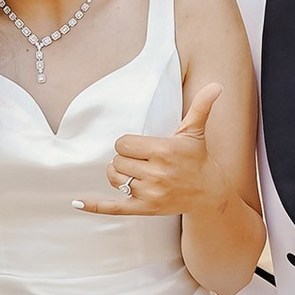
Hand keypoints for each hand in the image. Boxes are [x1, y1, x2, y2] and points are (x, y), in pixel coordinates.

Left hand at [80, 81, 225, 217]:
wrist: (208, 193)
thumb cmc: (197, 159)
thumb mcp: (196, 132)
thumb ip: (202, 107)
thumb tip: (217, 85)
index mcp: (164, 151)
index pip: (123, 143)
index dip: (127, 144)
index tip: (141, 147)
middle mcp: (156, 173)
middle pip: (117, 160)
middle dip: (125, 159)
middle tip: (142, 161)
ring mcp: (150, 193)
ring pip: (115, 178)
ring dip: (119, 174)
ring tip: (135, 173)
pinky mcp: (145, 209)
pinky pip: (114, 207)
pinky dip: (95, 205)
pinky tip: (77, 202)